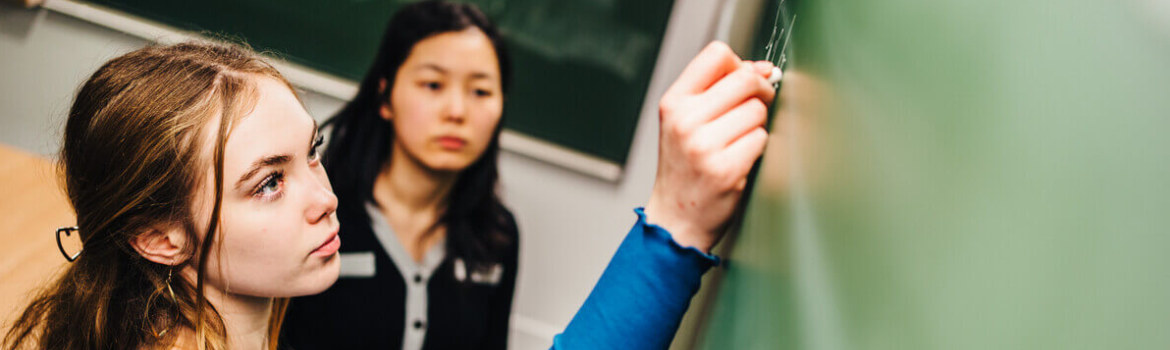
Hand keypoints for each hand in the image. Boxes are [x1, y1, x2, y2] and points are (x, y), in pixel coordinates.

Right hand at [645, 41, 776, 252]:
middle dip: (760, 91)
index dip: (740, 64)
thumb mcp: (685, 122)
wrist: (675, 219)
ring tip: (738, 143)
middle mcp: (685, 121)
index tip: (744, 81)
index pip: (717, 55)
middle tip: (756, 108)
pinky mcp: (726, 169)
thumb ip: (717, 91)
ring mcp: (704, 146)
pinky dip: (758, 149)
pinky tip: (741, 161)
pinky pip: (761, 140)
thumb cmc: (685, 169)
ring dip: (757, 126)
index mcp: (674, 103)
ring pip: (757, 111)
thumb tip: (762, 69)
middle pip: (745, 80)